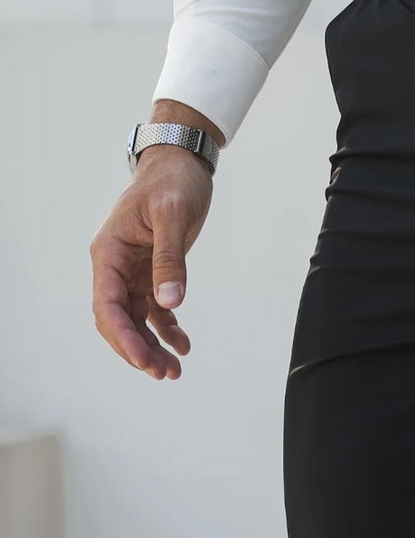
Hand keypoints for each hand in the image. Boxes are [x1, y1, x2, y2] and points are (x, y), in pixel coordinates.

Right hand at [90, 138, 213, 381]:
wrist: (181, 163)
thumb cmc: (172, 181)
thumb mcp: (172, 217)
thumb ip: (171, 260)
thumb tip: (170, 302)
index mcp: (109, 252)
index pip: (108, 304)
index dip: (124, 336)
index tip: (143, 360)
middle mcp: (115, 266)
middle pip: (117, 320)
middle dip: (136, 349)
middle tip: (163, 374)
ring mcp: (132, 272)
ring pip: (135, 320)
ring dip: (151, 346)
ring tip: (173, 371)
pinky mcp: (151, 273)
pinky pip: (154, 310)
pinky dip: (166, 330)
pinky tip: (183, 346)